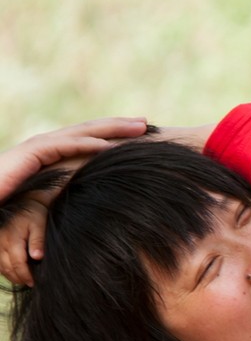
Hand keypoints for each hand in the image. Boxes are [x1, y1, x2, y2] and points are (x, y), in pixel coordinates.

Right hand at [0, 117, 147, 203]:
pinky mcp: (32, 152)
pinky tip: (109, 145)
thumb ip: (63, 203)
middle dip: (119, 126)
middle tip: (147, 123)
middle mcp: (49, 146)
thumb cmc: (7, 207)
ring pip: (82, 133)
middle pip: (90, 132)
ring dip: (112, 129)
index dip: (114, 138)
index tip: (140, 138)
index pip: (89, 142)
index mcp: (54, 156)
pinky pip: (65, 145)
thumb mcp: (44, 204)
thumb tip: (89, 217)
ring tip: (139, 128)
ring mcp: (41, 146)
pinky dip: (88, 144)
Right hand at [0, 198, 48, 285]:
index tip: (33, 282)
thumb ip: (37, 242)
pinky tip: (12, 271)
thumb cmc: (34, 213)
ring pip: (0, 266)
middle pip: (7, 267)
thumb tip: (37, 257)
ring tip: (22, 279)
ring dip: (10, 275)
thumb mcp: (39, 226)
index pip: (17, 264)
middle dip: (18, 278)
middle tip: (29, 283)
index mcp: (13, 239)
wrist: (25, 201)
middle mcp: (2, 242)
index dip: (25, 276)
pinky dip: (4, 268)